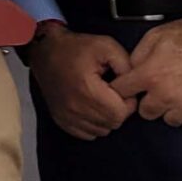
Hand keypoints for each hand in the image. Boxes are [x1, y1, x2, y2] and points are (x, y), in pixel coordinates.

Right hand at [26, 23, 134, 140]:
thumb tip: (135, 86)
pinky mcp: (61, 120)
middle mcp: (75, 107)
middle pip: (112, 124)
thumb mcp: (107, 46)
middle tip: (115, 94)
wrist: (46, 50)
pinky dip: (94, 125)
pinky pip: (86, 134)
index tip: (123, 90)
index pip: (120, 113)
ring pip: (101, 131)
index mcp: (88, 89)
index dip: (129, 103)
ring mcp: (66, 116)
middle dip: (120, 110)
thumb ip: (126, 65)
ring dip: (107, 118)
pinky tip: (93, 108)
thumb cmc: (77, 47)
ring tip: (104, 100)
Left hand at [110, 16, 181, 132]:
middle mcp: (167, 94)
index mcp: (151, 75)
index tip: (130, 89)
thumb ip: (137, 56)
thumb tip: (129, 71)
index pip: (122, 92)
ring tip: (181, 93)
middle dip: (150, 101)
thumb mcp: (155, 35)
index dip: (124, 88)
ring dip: (173, 110)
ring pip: (170, 120)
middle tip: (161, 89)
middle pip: (146, 112)